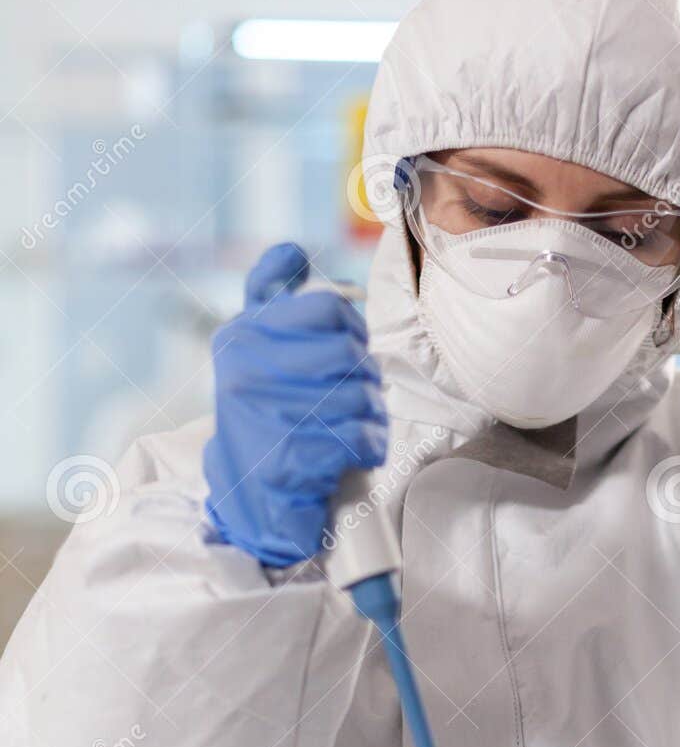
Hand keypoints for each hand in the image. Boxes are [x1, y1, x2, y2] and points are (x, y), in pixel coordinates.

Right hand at [203, 242, 388, 566]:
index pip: (326, 308)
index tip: (344, 347)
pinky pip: (363, 437)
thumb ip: (270, 297)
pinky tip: (358, 450)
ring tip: (358, 423)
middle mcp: (245, 373)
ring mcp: (267, 417)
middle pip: (349, 352)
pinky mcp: (292, 460)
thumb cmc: (265, 412)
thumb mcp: (254, 349)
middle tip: (357, 392)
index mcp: (241, 337)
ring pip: (361, 395)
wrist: (248, 495)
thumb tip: (291, 250)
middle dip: (365, 374)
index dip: (350, 328)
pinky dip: (372, 445)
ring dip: (372, 413)